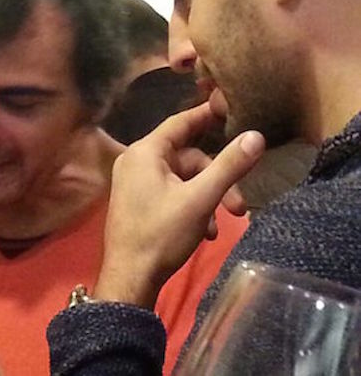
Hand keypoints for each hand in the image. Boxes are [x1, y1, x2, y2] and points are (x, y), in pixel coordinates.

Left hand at [94, 102, 264, 308]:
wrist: (129, 277)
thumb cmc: (161, 233)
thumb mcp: (200, 198)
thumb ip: (228, 166)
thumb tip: (255, 135)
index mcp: (145, 152)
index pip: (181, 122)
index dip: (206, 114)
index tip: (229, 106)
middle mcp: (136, 161)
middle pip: (188, 158)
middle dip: (217, 180)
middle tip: (239, 208)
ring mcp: (135, 182)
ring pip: (183, 179)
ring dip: (207, 199)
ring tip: (220, 225)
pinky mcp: (138, 202)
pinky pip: (172, 193)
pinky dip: (192, 208)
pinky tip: (205, 233)